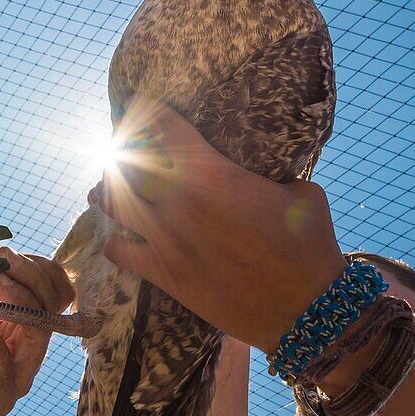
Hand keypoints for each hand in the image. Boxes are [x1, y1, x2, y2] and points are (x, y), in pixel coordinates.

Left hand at [0, 248, 73, 415]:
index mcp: (22, 326)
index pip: (53, 292)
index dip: (38, 269)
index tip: (7, 252)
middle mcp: (27, 349)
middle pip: (52, 307)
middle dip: (31, 278)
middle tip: (4, 261)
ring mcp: (18, 376)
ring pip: (38, 333)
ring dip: (18, 301)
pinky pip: (5, 367)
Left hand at [97, 97, 346, 353]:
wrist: (306, 310)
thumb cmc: (310, 246)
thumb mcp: (298, 191)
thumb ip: (267, 175)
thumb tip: (261, 172)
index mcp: (212, 173)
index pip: (162, 126)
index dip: (148, 111)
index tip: (142, 105)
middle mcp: (179, 201)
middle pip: (127, 161)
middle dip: (123, 148)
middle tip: (123, 144)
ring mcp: (166, 239)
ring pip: (114, 203)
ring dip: (107, 190)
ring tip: (105, 186)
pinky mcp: (163, 273)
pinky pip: (118, 251)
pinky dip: (114, 240)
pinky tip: (119, 236)